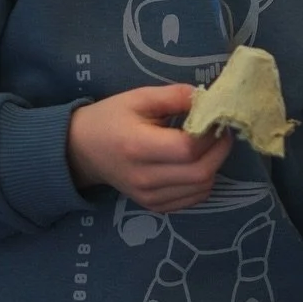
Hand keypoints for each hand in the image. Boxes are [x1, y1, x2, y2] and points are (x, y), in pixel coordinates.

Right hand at [66, 85, 231, 211]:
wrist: (82, 150)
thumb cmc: (111, 118)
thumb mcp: (139, 97)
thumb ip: (175, 96)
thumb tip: (210, 99)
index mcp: (138, 146)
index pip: (188, 148)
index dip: (210, 134)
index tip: (215, 119)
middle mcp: (144, 177)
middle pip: (200, 172)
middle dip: (219, 151)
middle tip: (220, 132)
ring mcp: (148, 196)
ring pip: (201, 188)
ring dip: (214, 166)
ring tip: (208, 146)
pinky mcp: (153, 206)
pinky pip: (193, 199)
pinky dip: (203, 182)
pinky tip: (196, 164)